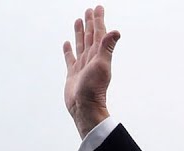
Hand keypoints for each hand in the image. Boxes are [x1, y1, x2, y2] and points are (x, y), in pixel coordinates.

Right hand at [63, 6, 119, 137]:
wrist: (84, 107)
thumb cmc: (93, 89)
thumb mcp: (102, 65)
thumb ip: (108, 47)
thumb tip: (116, 31)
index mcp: (98, 55)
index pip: (99, 33)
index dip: (99, 20)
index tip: (98, 7)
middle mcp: (91, 58)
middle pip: (90, 36)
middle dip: (90, 22)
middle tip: (89, 10)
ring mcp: (82, 65)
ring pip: (80, 44)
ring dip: (80, 32)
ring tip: (79, 20)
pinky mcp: (73, 73)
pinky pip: (70, 58)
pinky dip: (68, 50)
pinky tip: (67, 43)